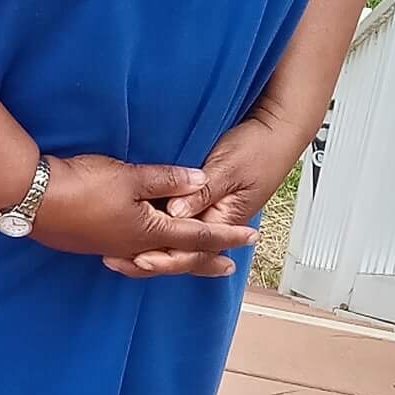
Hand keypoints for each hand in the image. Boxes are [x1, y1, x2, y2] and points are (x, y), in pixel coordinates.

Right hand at [31, 154, 258, 274]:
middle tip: (229, 267)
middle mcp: (135, 247)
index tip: (251, 237)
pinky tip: (143, 251)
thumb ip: (167, 180)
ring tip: (189, 260)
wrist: (34, 199)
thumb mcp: (130, 178)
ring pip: (156, 259)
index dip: (226, 235)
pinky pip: (134, 256)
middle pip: (179, 257)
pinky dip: (151, 257)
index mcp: (149, 232)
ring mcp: (113, 248)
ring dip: (179, 259)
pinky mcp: (94, 244)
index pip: (198, 236)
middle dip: (206, 260)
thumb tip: (201, 182)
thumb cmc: (85, 187)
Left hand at [104, 118, 301, 278]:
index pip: (191, 249)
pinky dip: (161, 228)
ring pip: (180, 239)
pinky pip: (182, 221)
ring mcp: (213, 212)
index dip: (163, 257)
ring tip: (122, 256)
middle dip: (152, 258)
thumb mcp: (227, 169)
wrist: (277, 133)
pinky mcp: (207, 200)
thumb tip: (174, 213)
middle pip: (182, 251)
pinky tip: (143, 230)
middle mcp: (217, 221)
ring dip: (154, 247)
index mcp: (225, 219)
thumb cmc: (257, 149)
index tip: (136, 258)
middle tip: (117, 261)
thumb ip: (201, 194)